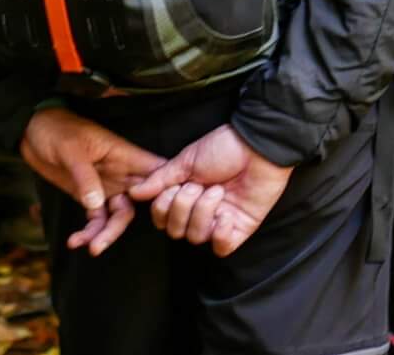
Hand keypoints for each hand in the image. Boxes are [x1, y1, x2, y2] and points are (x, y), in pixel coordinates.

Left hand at [21, 107, 164, 255]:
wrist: (33, 131)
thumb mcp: (71, 150)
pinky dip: (88, 232)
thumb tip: (96, 204)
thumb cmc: (57, 130)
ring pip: (117, 215)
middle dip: (122, 224)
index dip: (165, 190)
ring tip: (90, 248)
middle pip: (137, 202)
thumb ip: (85, 177)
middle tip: (103, 242)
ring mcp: (105, 186)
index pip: (156, 172)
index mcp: (125, 156)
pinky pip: (95, 218)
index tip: (164, 211)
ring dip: (105, 233)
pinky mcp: (88, 196)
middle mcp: (121, 174)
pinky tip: (75, 241)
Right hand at [129, 124, 291, 256]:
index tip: (176, 187)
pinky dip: (220, 235)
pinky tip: (225, 216)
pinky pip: (223, 248)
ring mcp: (221, 220)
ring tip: (217, 191)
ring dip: (203, 213)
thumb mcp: (187, 161)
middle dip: (183, 208)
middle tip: (198, 186)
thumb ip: (161, 179)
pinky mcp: (241, 227)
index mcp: (186, 195)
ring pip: (196, 238)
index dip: (163, 208)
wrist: (258, 145)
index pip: (162, 220)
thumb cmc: (224, 147)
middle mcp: (201, 211)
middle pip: (177, 231)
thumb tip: (135, 193)